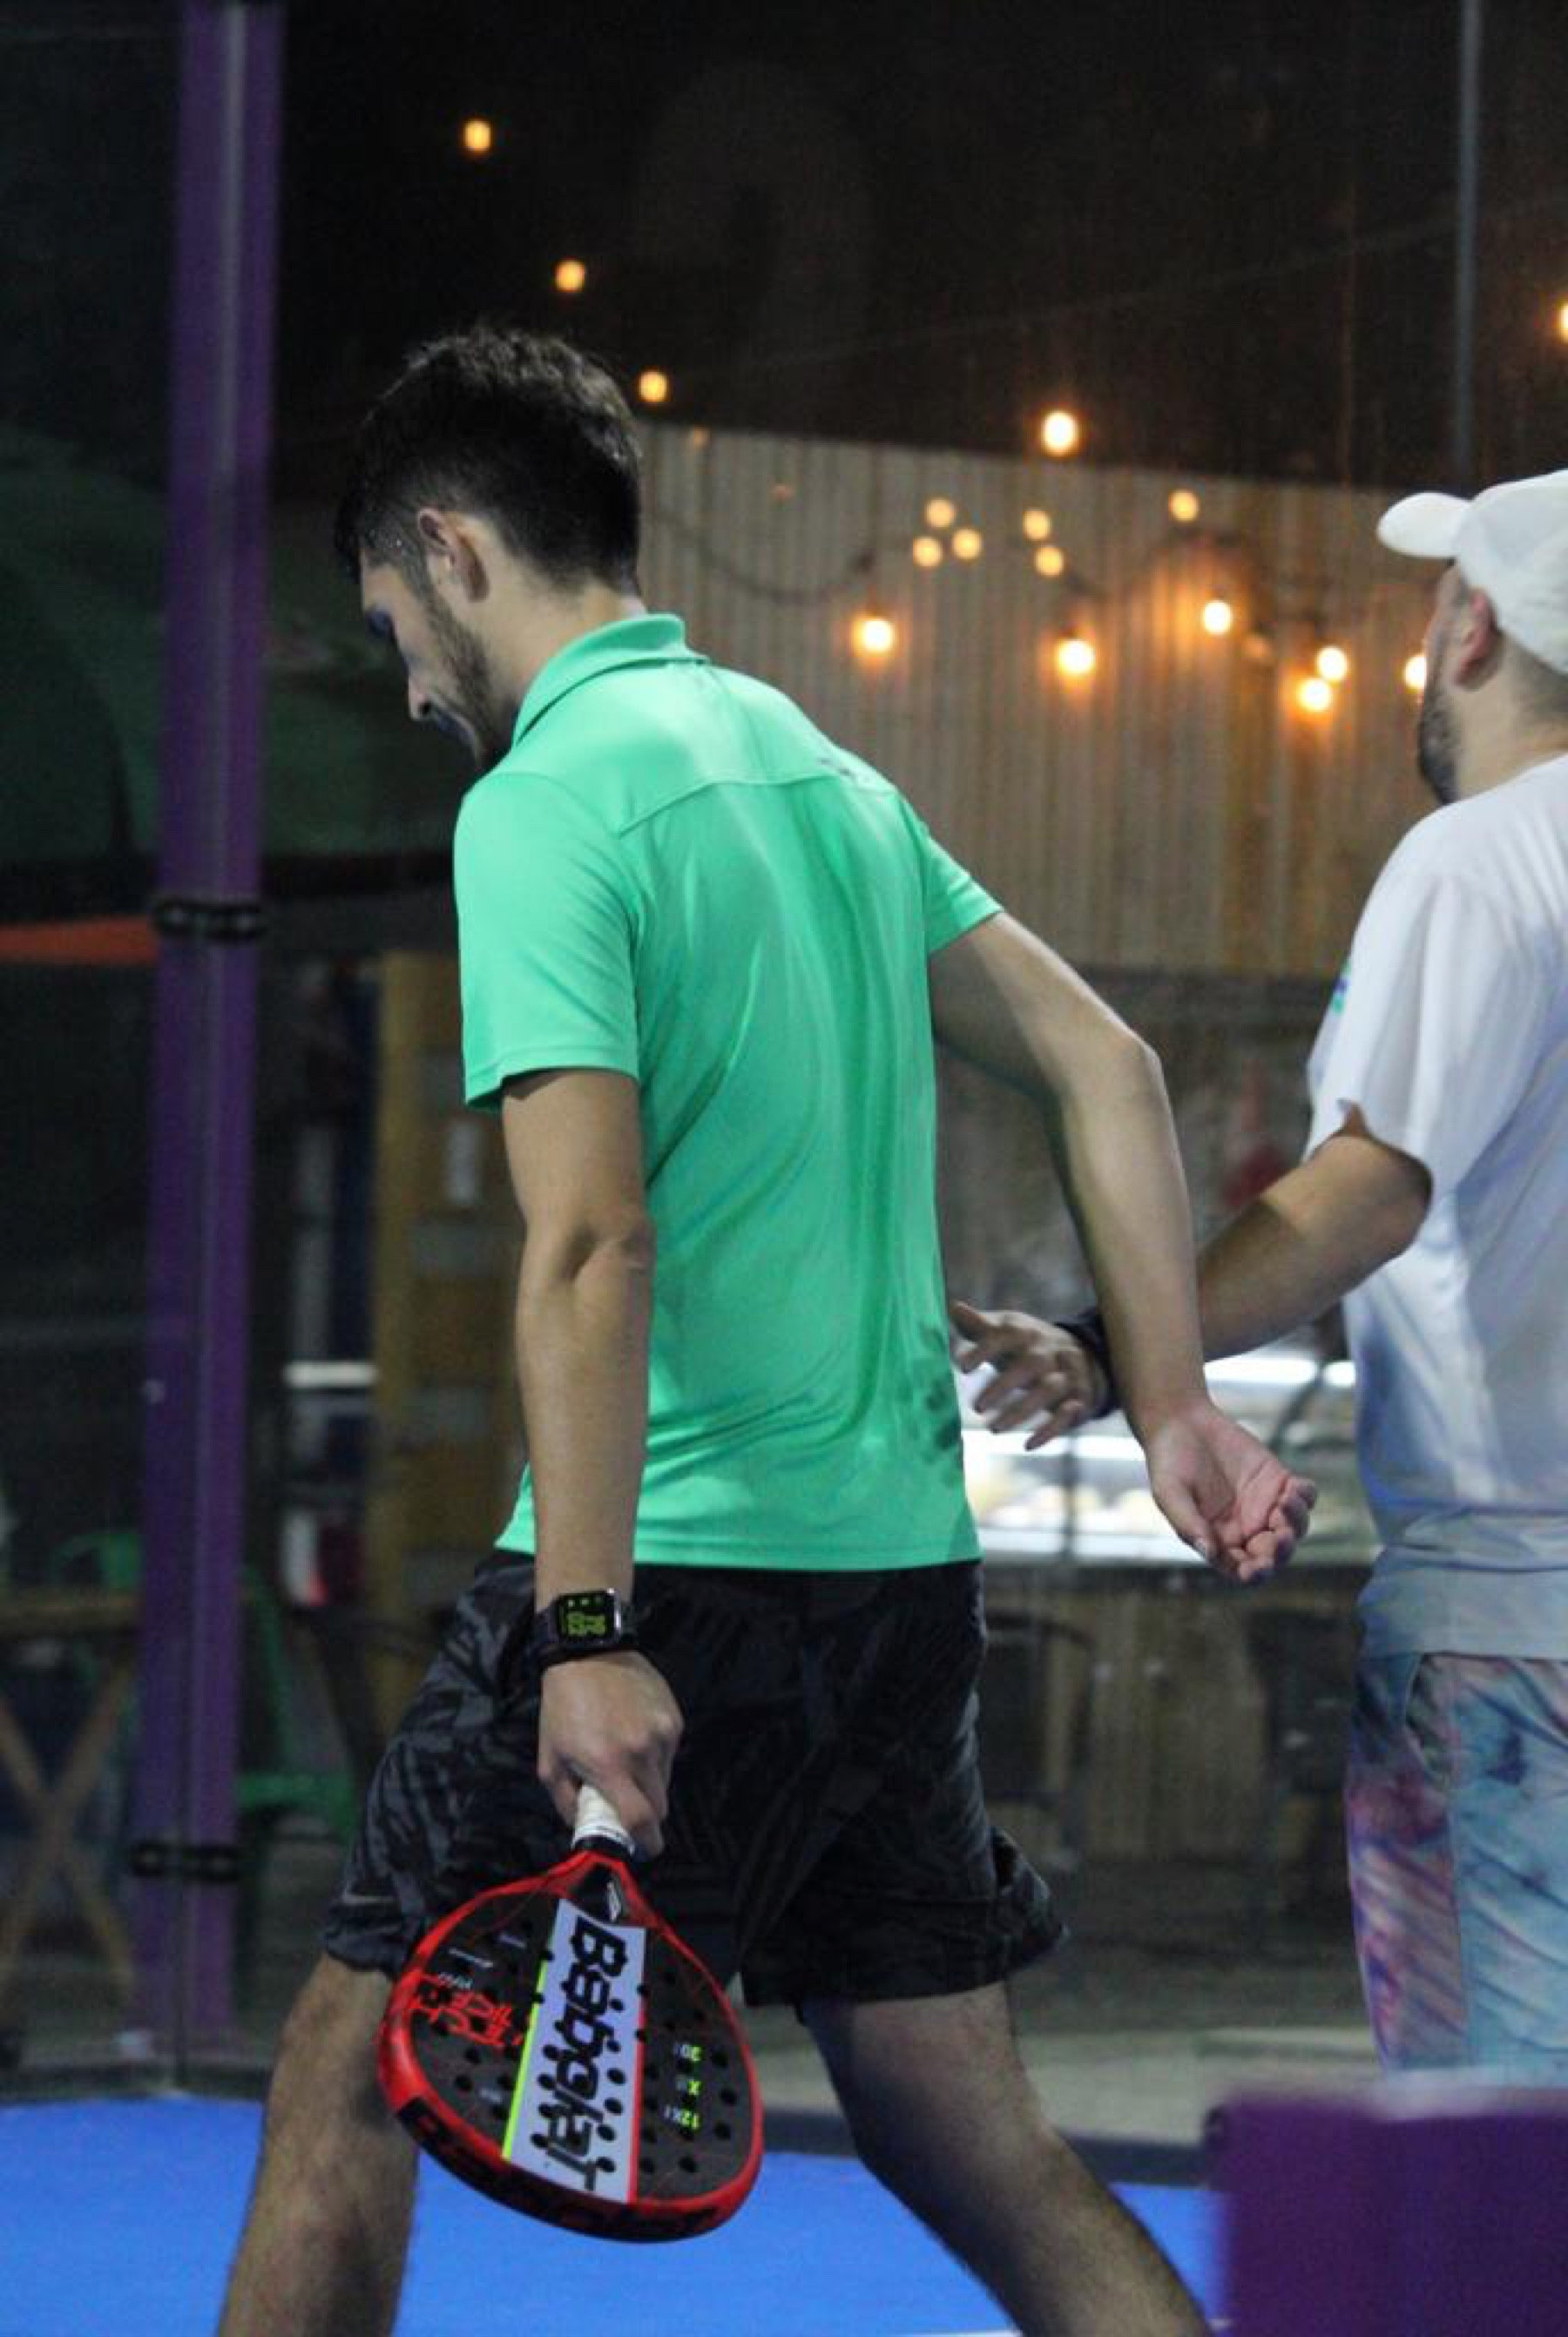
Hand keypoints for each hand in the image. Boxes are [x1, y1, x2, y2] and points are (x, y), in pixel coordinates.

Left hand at [538, 1651, 683, 1855]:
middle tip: (626, 1802)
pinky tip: (634, 1734)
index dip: (648, 1843)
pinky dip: (655, 1755)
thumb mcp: (551, 1759)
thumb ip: (567, 1801)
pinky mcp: (673, 1718)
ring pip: (666, 1779)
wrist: (589, 1652)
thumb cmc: (563, 1707)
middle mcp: (642, 1752)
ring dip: (649, 1782)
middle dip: (646, 1813)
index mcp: (610, 1765)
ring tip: (625, 1758)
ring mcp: (662, 1733)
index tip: (646, 1848)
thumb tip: (584, 1827)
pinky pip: (670, 1753)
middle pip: (660, 1806)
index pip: (642, 1820)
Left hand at [949, 1298, 1106, 1445]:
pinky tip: (1027, 1445)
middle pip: (1029, 1366)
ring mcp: (1067, 1375)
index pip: (1005, 1336)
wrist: (1085, 1354)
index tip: (962, 1366)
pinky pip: (1067, 1416)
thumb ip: (979, 1325)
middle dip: (1002, 1386)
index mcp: (1026, 1333)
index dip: (984, 1349)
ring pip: (1048, 1392)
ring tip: (993, 1429)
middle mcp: (1049, 1352)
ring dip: (1020, 1411)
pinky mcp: (1079, 1399)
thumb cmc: (1029, 1344)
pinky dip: (1049, 1431)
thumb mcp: (1008, 1329)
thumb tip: (954, 1308)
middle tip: (976, 1408)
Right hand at [1140, 1400, 1316, 1582]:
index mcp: (1220, 1542)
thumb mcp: (1169, 1494)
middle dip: (1282, 1550)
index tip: (1259, 1567)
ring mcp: (1265, 1505)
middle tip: (1280, 1534)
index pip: (1243, 1569)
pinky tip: (1294, 1486)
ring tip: (1287, 1501)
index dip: (1254, 1574)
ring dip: (1297, 1522)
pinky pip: (1303, 1495)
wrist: (1180, 1424)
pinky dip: (1306, 1495)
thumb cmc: (1168, 1463)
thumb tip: (1210, 1552)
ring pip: (1295, 1527)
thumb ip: (1188, 1524)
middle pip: (1275, 1553)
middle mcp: (1247, 1529)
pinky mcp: (1277, 1480)